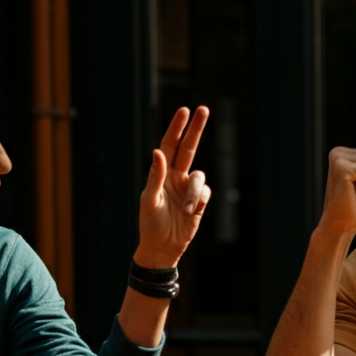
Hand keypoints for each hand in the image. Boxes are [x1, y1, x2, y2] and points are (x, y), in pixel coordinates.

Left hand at [135, 106, 211, 268]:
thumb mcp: (150, 199)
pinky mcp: (200, 202)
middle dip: (196, 129)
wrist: (163, 247)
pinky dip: (198, 202)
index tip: (184, 110)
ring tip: (185, 211)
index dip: (176, 128)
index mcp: (162, 173)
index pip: (170, 145)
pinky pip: (205, 193)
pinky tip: (190, 214)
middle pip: (189, 148)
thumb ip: (155, 175)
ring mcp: (189, 189)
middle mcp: (176, 177)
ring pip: (199, 176)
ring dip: (193, 193)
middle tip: (203, 109)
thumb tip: (157, 151)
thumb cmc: (150, 223)